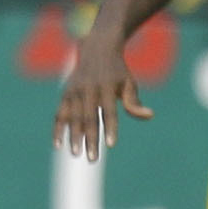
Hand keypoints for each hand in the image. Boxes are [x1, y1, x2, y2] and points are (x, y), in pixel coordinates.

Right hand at [53, 37, 140, 157]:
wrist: (95, 49)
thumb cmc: (117, 71)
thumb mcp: (129, 83)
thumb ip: (134, 102)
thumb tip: (149, 116)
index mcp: (107, 87)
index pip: (109, 111)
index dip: (110, 128)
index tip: (111, 145)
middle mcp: (89, 89)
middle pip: (89, 118)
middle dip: (90, 139)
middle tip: (92, 159)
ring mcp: (75, 91)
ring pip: (73, 118)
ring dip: (73, 137)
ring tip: (76, 154)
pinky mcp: (65, 94)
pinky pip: (60, 114)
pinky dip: (58, 129)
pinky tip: (58, 145)